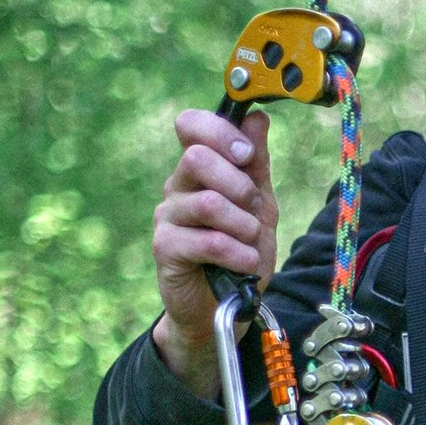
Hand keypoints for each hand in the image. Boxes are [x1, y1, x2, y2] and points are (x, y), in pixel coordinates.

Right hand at [151, 110, 275, 396]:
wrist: (226, 307)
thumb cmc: (241, 253)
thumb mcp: (261, 207)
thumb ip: (257, 165)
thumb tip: (258, 117)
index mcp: (198, 170)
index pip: (191, 125)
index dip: (220, 132)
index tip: (246, 155)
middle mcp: (177, 187)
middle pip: (198, 157)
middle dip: (239, 184)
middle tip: (254, 210)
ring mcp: (167, 217)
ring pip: (208, 202)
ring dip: (244, 226)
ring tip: (251, 244)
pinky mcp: (164, 248)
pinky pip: (206, 240)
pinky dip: (236, 253)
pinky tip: (244, 263)